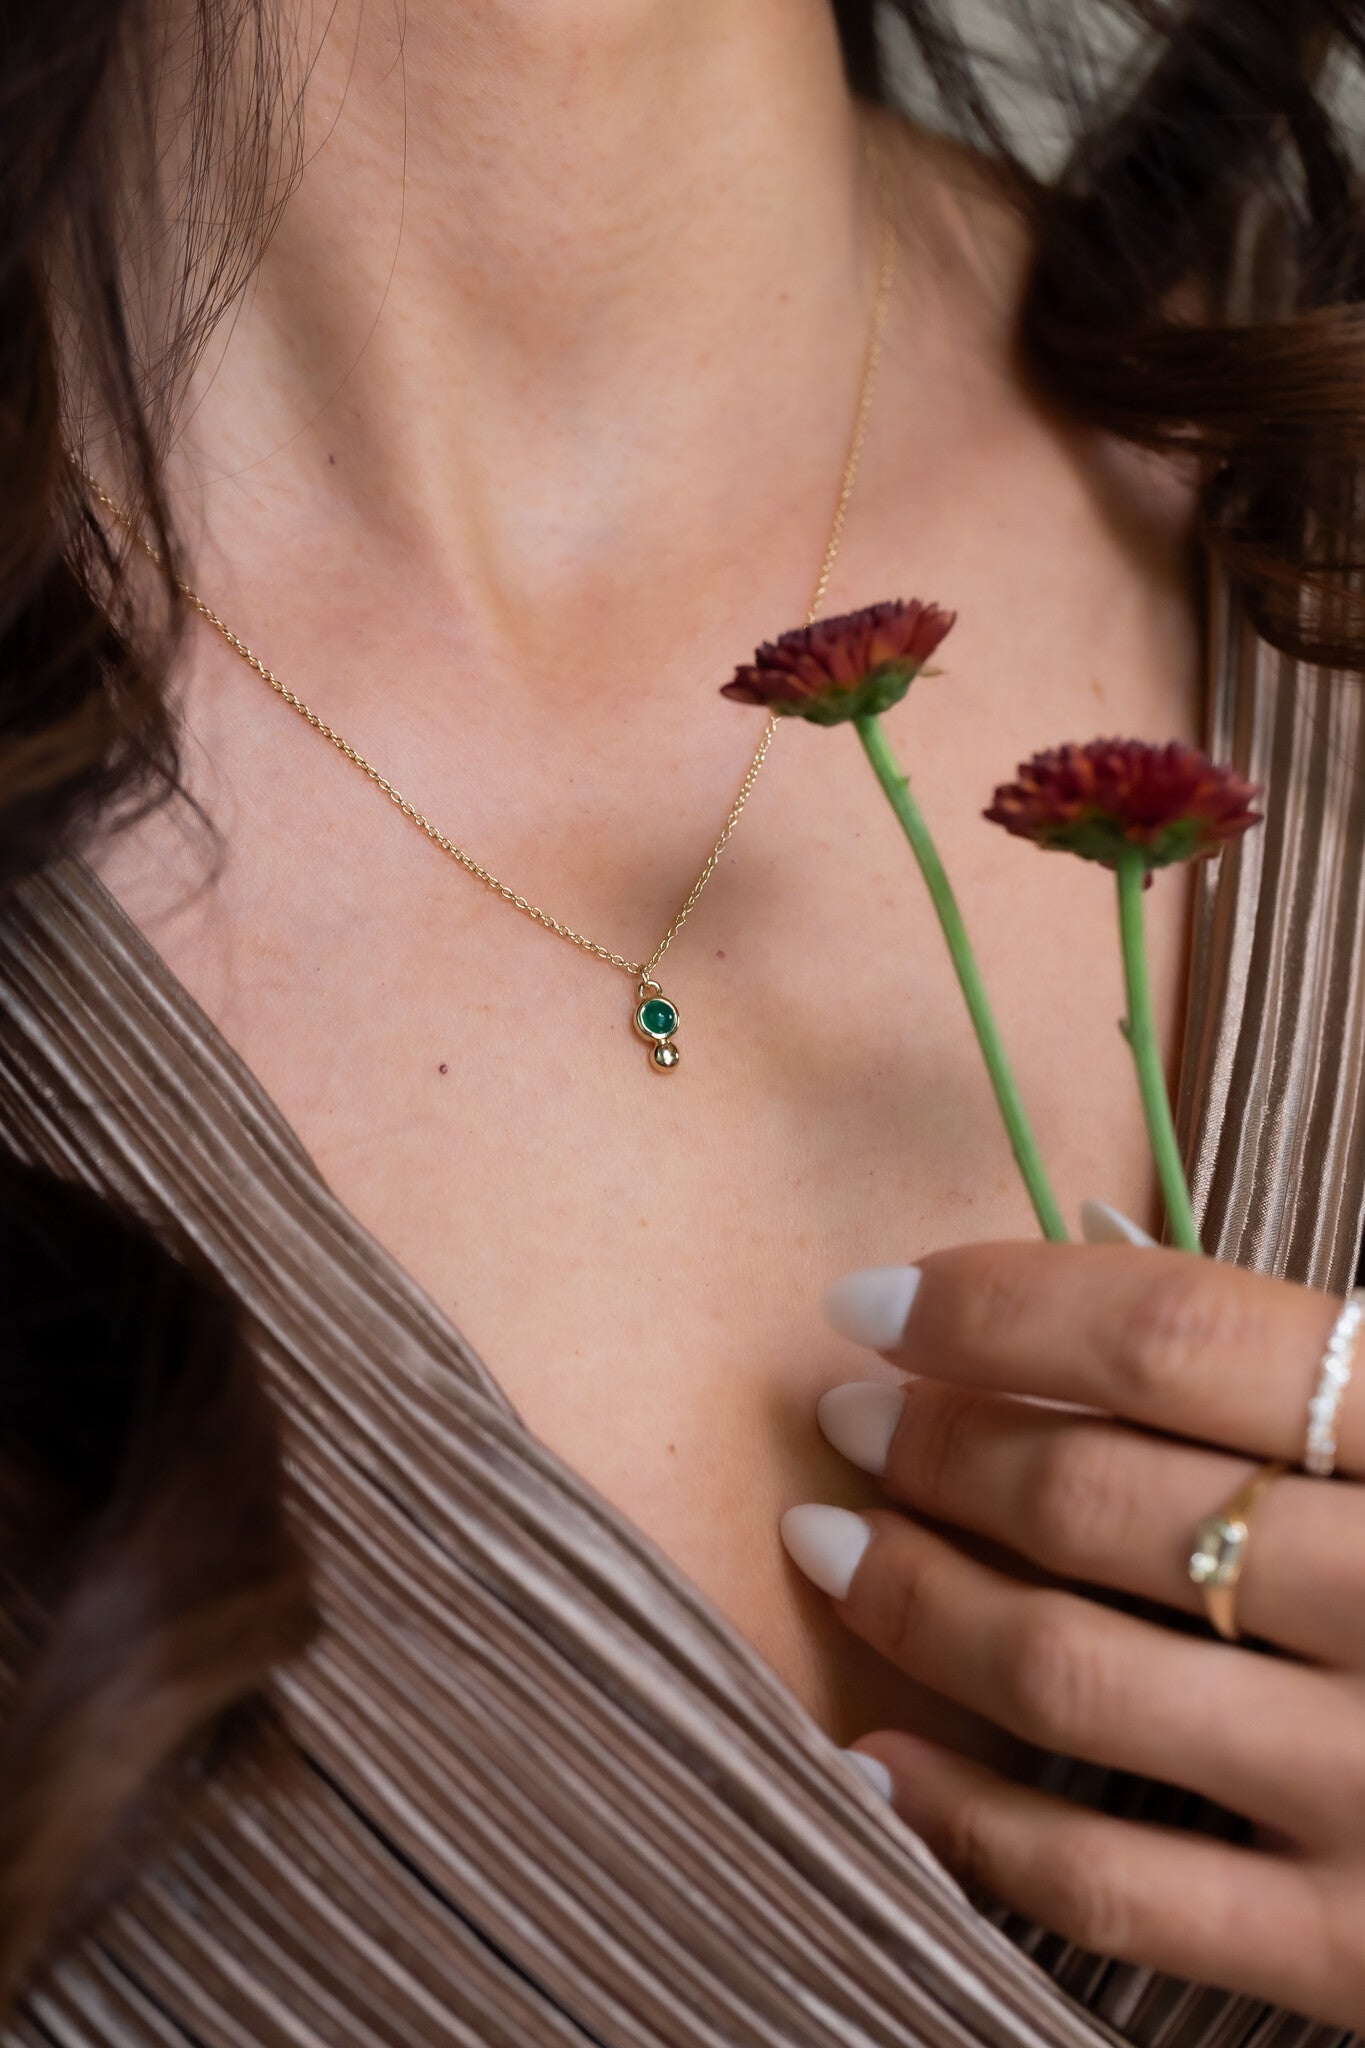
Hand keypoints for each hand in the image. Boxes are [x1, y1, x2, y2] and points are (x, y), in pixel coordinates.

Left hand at [782, 1230, 1364, 2029]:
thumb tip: (1080, 1241)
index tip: (872, 1303)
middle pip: (1102, 1498)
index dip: (997, 1307)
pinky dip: (966, 1819)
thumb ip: (1299, 1359)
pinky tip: (874, 1760)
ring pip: (1073, 1675)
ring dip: (914, 1600)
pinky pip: (1112, 1886)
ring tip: (826, 1545)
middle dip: (933, 1447)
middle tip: (847, 1418)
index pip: (1179, 1333)